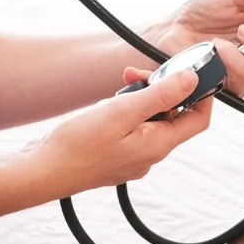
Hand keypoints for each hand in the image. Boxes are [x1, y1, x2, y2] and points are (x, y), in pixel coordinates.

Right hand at [28, 66, 211, 200]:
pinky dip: (126, 112)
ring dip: (139, 98)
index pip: (198, 118)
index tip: (187, 71)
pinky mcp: (117, 156)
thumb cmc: (79, 144)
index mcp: (159, 145)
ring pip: (150, 120)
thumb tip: (192, 80)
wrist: (43, 172)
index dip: (200, 93)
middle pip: (173, 116)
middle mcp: (151, 154)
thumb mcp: (122, 111)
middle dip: (159, 89)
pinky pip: (133, 129)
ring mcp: (134, 157)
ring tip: (116, 89)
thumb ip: (160, 95)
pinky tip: (106, 106)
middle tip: (134, 74)